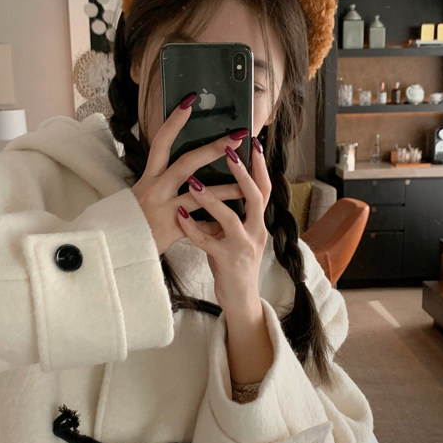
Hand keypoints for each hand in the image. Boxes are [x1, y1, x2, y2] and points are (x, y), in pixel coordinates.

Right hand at [130, 94, 244, 256]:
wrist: (115, 248)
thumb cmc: (131, 219)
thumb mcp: (142, 193)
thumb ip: (162, 179)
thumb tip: (189, 165)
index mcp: (149, 177)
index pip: (161, 142)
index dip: (174, 121)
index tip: (190, 101)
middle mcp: (154, 189)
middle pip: (186, 163)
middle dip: (214, 148)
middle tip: (237, 136)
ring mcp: (162, 209)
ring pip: (199, 195)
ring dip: (225, 189)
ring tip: (246, 184)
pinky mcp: (170, 230)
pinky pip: (198, 226)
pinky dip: (215, 223)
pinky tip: (234, 221)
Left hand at [174, 133, 271, 317]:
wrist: (241, 300)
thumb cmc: (232, 260)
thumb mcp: (237, 233)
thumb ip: (232, 210)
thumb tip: (218, 182)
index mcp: (258, 222)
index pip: (264, 188)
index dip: (259, 166)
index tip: (252, 143)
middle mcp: (256, 232)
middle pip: (256, 197)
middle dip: (242, 173)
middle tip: (229, 151)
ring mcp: (242, 247)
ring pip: (231, 219)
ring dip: (212, 198)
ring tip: (193, 182)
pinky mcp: (226, 262)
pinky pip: (208, 243)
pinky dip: (193, 228)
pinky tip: (179, 216)